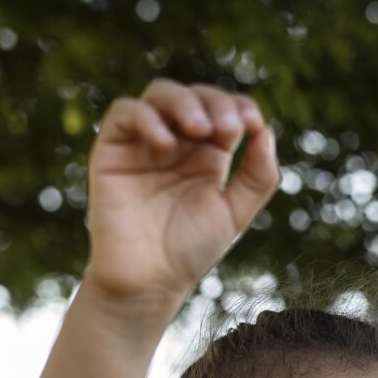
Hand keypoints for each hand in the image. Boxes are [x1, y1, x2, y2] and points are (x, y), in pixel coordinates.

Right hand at [82, 78, 279, 309]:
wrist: (147, 282)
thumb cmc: (190, 251)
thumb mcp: (236, 213)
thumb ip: (258, 176)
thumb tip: (265, 131)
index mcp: (207, 154)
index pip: (224, 110)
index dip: (240, 107)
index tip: (252, 125)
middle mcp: (176, 143)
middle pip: (195, 96)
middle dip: (215, 103)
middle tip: (227, 129)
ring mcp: (143, 144)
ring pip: (160, 95)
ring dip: (184, 102)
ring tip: (199, 128)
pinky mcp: (112, 151)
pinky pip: (124, 113)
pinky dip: (146, 118)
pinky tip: (165, 143)